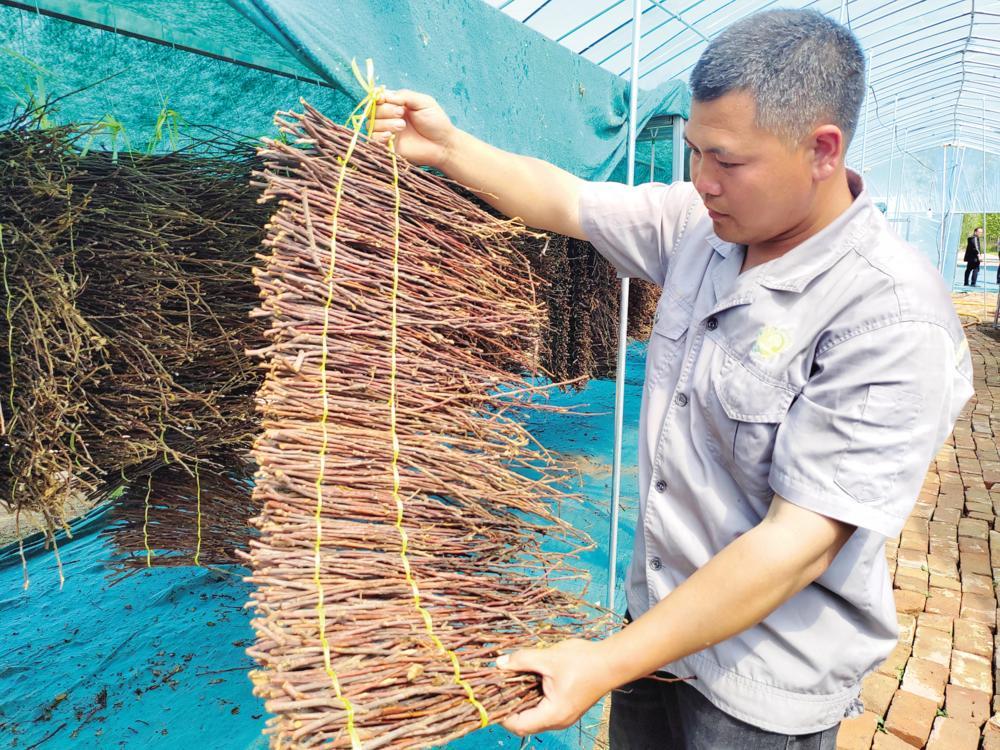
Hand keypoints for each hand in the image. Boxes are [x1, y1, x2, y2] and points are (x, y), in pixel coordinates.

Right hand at [372, 89, 456, 168]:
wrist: (443, 144)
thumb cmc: (436, 122)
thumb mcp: (424, 102)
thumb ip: (405, 96)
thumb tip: (385, 95)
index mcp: (397, 104)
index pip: (378, 98)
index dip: (378, 98)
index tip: (385, 99)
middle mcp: (390, 117)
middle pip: (373, 110)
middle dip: (385, 110)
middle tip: (401, 114)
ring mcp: (388, 131)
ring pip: (372, 124)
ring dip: (385, 123)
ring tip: (402, 126)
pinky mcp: (388, 146)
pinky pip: (373, 140)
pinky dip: (378, 136)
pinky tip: (390, 135)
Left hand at [497, 638, 612, 736]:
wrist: (612, 662)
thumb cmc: (582, 661)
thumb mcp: (548, 658)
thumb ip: (522, 661)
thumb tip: (499, 664)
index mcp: (553, 714)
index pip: (518, 724)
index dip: (501, 713)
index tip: (490, 698)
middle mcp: (558, 721)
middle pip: (525, 724)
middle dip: (510, 708)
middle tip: (498, 689)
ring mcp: (564, 716)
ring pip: (534, 717)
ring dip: (521, 703)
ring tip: (510, 683)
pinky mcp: (567, 708)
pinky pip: (544, 710)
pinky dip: (533, 699)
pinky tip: (528, 682)